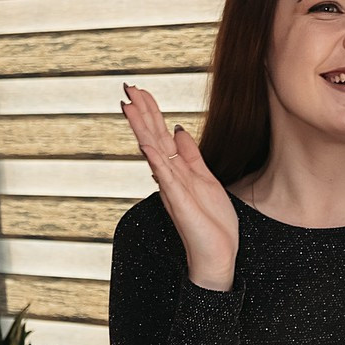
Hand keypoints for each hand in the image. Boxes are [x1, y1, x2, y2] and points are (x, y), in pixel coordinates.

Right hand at [120, 84, 237, 290]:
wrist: (217, 256)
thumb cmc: (211, 223)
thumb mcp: (206, 180)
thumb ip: (191, 155)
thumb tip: (178, 129)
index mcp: (177, 170)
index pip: (160, 134)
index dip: (151, 112)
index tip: (140, 89)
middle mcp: (169, 177)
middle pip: (152, 137)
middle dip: (141, 112)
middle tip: (127, 88)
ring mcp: (172, 188)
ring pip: (153, 152)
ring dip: (141, 129)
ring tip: (128, 106)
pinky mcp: (178, 202)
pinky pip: (165, 177)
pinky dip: (155, 160)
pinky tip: (146, 144)